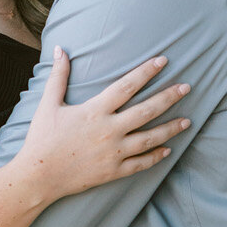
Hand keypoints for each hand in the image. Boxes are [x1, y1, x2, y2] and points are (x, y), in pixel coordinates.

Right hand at [17, 49, 189, 199]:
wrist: (38, 177)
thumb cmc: (42, 139)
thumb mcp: (48, 104)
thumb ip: (59, 76)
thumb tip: (61, 49)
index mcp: (95, 111)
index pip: (127, 86)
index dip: (146, 71)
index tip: (163, 61)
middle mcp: (109, 131)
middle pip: (147, 110)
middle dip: (169, 97)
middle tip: (187, 87)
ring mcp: (114, 153)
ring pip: (150, 138)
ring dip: (171, 128)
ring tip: (187, 121)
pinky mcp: (113, 172)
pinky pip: (141, 164)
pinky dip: (156, 157)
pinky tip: (168, 150)